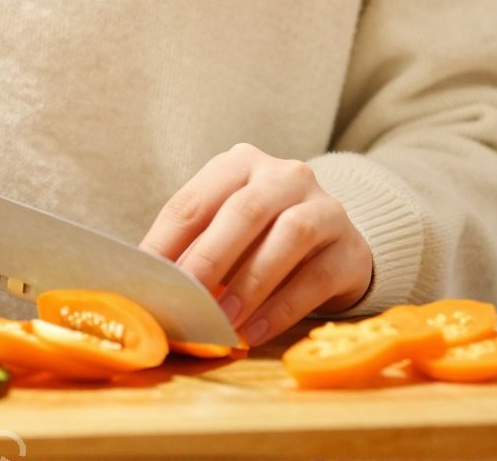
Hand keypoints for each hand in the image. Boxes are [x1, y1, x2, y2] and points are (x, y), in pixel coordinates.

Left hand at [140, 143, 373, 345]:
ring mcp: (323, 207)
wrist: (333, 244)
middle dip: (211, 257)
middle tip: (188, 297)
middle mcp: (285, 175)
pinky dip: (282, 308)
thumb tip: (150, 288)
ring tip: (224, 320)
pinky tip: (256, 332)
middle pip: (245, 211)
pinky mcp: (349, 246)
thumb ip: (192, 249)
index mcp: (240, 164)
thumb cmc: (261, 238)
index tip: (147, 279)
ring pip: (289, 237)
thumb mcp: (224, 232)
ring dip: (251, 283)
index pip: (195, 200)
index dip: (167, 241)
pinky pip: (316, 277)